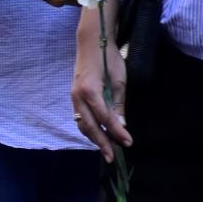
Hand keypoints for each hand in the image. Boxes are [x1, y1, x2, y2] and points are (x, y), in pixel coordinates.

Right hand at [71, 30, 129, 161]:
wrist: (91, 44)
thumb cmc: (108, 58)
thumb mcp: (119, 80)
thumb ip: (118, 104)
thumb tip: (121, 125)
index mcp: (90, 91)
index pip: (104, 118)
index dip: (116, 132)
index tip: (128, 142)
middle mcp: (78, 97)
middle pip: (89, 126)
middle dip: (102, 143)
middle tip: (112, 157)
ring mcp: (74, 98)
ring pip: (82, 124)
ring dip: (94, 138)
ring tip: (106, 150)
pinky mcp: (75, 98)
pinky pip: (80, 118)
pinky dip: (89, 129)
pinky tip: (98, 135)